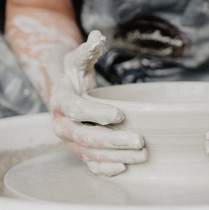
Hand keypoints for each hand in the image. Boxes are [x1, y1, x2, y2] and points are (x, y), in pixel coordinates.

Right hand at [50, 30, 147, 175]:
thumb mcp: (78, 61)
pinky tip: (124, 168)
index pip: (77, 110)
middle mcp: (62, 125)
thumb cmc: (75, 78)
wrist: (65, 96)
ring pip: (91, 155)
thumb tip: (98, 36)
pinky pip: (91, 166)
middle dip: (114, 140)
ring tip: (142, 155)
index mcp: (61, 102)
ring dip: (117, 157)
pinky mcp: (80, 153)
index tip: (121, 115)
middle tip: (140, 141)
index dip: (97, 113)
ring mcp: (71, 142)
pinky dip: (106, 169)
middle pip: (86, 137)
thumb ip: (87, 51)